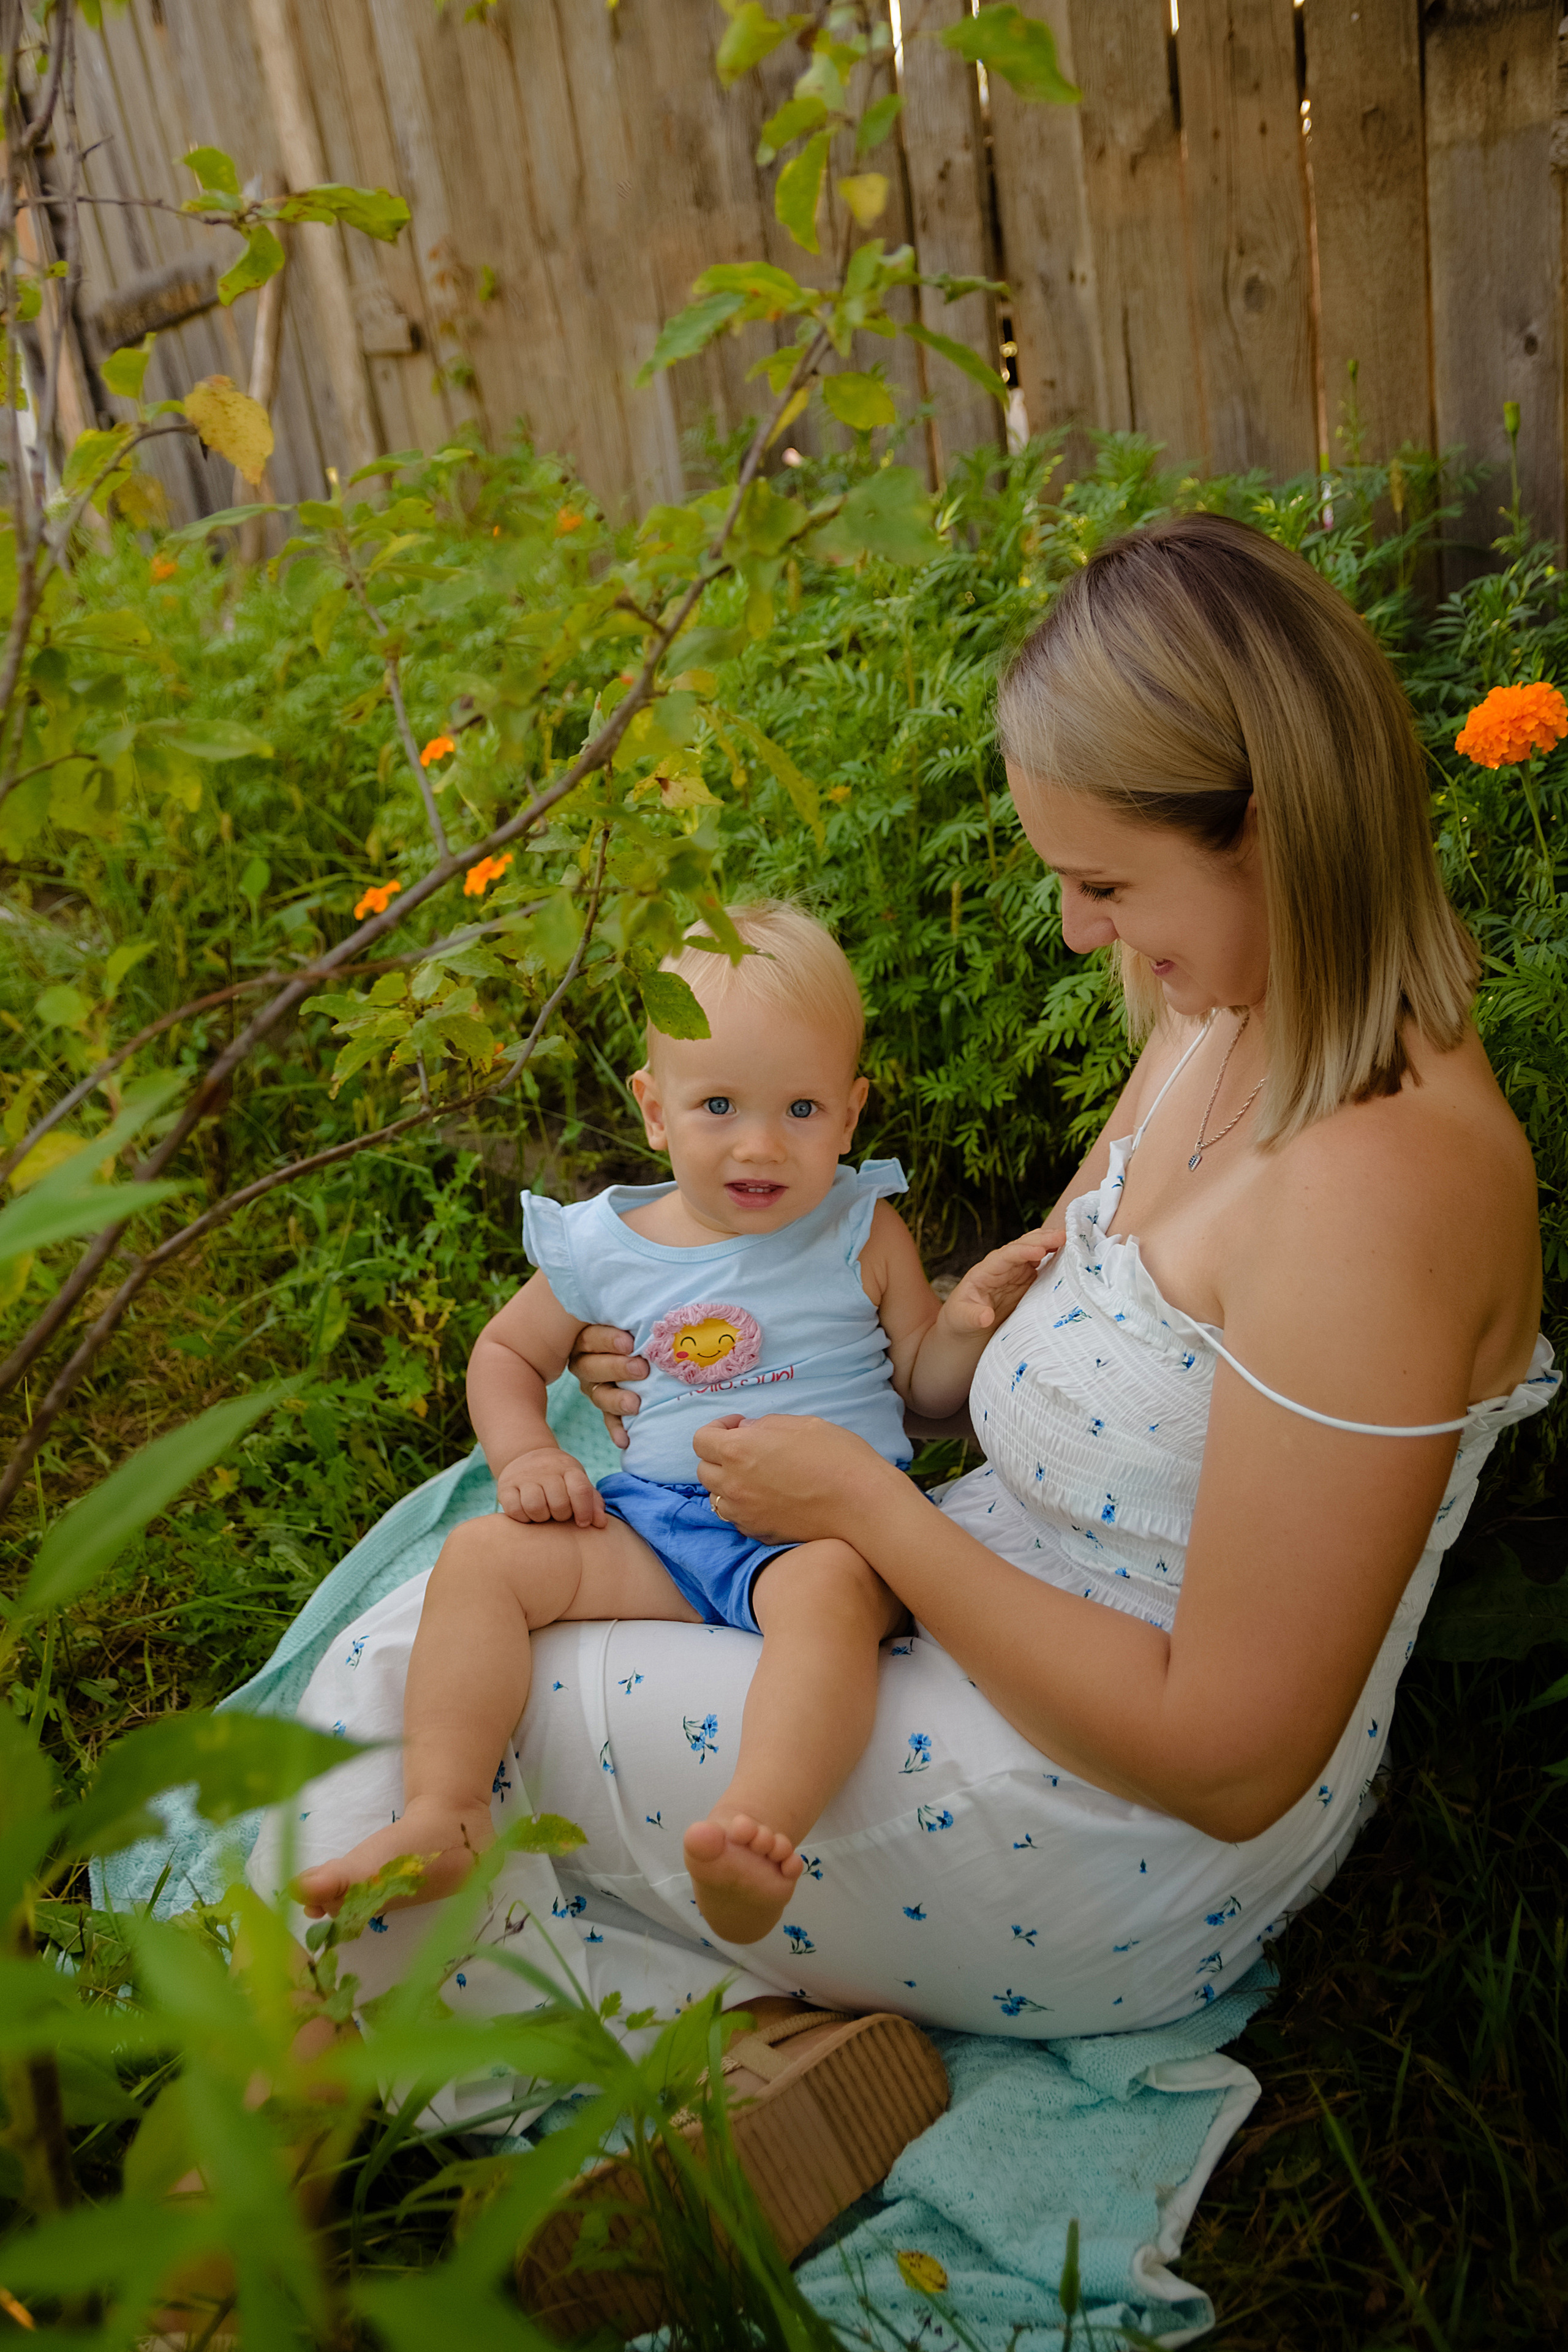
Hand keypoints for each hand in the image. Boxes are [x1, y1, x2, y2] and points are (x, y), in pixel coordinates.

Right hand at [496, 1445, 605, 1526]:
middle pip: (559, 1503)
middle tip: (558, 1513)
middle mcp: (546, 1470)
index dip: (585, 1511)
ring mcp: (524, 1477)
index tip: (583, 1523)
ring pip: (535, 1506)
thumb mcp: (577, 1482)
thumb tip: (601, 1524)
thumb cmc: (559, 1478)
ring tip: (543, 1514)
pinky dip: (523, 1518)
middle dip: (561, 1515)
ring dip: (542, 1518)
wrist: (526, 1455)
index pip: (581, 1490)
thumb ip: (592, 1502)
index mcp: (568, 1468)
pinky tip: (528, 1514)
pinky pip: (514, 1510)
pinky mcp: (505, 1487)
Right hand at [568, 1324, 647, 1451]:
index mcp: (589, 1337)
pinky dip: (617, 1429)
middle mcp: (586, 1362)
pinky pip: (608, 1419)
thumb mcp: (632, 1318)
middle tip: (641, 1369)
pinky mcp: (607, 1406)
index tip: (630, 1343)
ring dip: (616, 1400)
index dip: (608, 1341)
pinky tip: (625, 1440)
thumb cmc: (640, 1326)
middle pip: (592, 1367)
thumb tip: (652, 1288)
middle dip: (617, 1368)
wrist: (648, 1350)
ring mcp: (595, 1386)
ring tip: (635, 1405)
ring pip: (598, 1394)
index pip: (590, 1338)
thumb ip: (633, 1312)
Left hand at [693, 1413, 899, 1545]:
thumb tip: (746, 1430)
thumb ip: (765, 1426)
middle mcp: (734, 1484)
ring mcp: (745, 1513)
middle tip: (747, 1450)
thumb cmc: (837, 1457)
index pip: (700, 1440)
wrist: (861, 1504)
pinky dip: (744, 1508)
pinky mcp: (760, 1533)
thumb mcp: (802, 1425)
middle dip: (719, 1457)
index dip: (716, 1430)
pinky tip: (768, 1499)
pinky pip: (738, 1519)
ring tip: (756, 1477)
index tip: (738, 1427)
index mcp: (739, 1450)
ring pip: (717, 1498)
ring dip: (728, 1485)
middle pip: (703, 1471)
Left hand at [938, 1226, 1062, 1338]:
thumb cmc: (961, 1318)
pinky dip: (1055, 1256)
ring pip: (1035, 1250)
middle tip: (1063, 1236)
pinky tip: (1069, 1253)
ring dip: (1051, 1243)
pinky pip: (1042, 1264)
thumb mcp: (962, 1319)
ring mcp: (1016, 1271)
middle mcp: (1003, 1266)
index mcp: (986, 1271)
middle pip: (1023, 1246)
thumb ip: (972, 1316)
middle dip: (1042, 1239)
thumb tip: (985, 1316)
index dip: (1023, 1251)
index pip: (1006, 1256)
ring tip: (1069, 1238)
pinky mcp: (1027, 1280)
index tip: (1039, 1252)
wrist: (967, 1325)